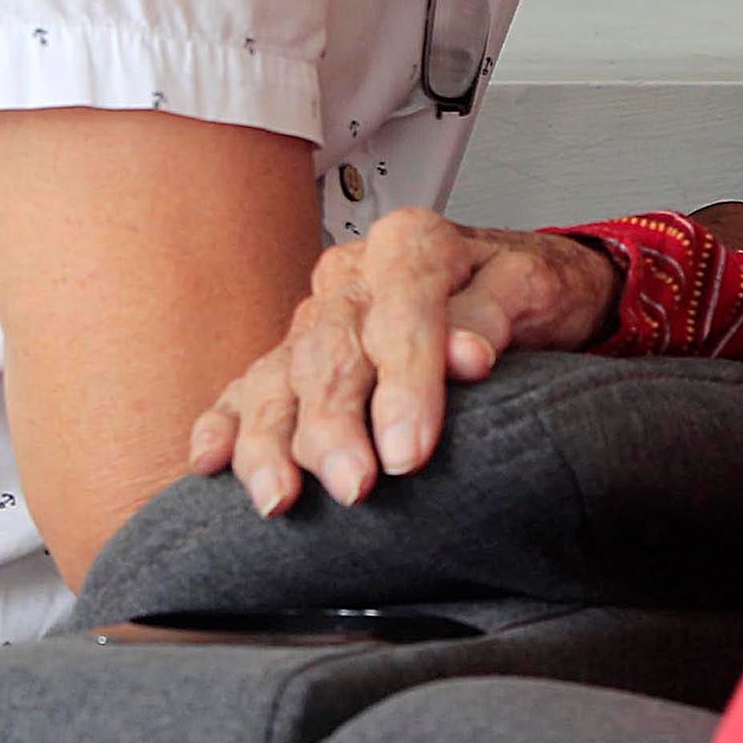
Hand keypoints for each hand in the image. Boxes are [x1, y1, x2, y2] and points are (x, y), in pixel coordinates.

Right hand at [184, 207, 617, 515]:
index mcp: (411, 246)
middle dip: (336, 426)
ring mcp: (315, 318)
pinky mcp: (292, 357)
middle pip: (331, 352)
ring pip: (279, 378)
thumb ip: (494, 316)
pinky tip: (210, 461)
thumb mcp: (532, 288)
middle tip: (354, 487)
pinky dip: (224, 426)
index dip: (406, 386)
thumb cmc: (524, 291)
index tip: (410, 452)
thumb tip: (466, 355)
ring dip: (274, 442)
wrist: (514, 290)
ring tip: (281, 497)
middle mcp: (352, 278)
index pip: (402, 313)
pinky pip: (246, 389)